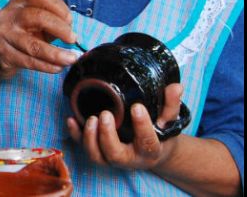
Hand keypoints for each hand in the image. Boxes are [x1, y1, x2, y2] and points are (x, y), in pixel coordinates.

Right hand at [0, 0, 78, 80]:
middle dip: (60, 28)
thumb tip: (72, 33)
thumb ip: (50, 25)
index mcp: (18, 4)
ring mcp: (4, 35)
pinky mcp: (3, 54)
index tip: (70, 21)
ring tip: (71, 59)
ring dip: (56, 53)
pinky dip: (46, 65)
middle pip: (38, 17)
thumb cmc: (17, 37)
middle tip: (73, 39)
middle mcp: (9, 16)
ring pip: (33, 45)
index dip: (59, 7)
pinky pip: (29, 61)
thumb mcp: (32, 25)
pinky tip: (57, 68)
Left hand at [66, 83, 183, 169]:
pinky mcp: (99, 151)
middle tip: (105, 114)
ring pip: (97, 156)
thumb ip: (171, 105)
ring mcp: (112, 157)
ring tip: (90, 118)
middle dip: (107, 136)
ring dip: (90, 138)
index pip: (147, 142)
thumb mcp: (170, 121)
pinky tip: (71, 119)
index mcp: (150, 150)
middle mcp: (130, 158)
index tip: (137, 107)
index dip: (142, 126)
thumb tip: (176, 87)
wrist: (153, 151)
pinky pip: (83, 147)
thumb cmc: (160, 133)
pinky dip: (75, 135)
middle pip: (115, 155)